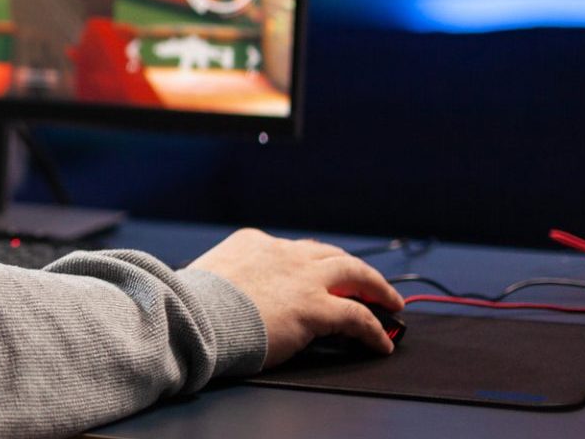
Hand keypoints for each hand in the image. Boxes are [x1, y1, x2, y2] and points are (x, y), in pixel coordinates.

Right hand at [189, 227, 404, 368]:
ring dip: (377, 287)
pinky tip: (382, 343)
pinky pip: (359, 317)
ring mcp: (303, 278)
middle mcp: (283, 253)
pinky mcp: (316, 307)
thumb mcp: (210, 276)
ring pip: (355, 273)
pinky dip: (375, 330)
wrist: (194, 316)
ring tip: (391, 302)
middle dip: (352, 268)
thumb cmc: (192, 305)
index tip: (319, 272)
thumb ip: (230, 278)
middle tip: (367, 282)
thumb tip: (232, 297)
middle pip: (330, 254)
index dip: (311, 262)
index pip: (293, 249)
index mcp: (253, 242)